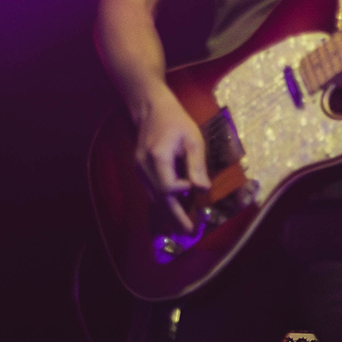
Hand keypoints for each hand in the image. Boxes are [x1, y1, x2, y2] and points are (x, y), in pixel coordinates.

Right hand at [132, 95, 207, 232]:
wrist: (150, 109)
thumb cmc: (175, 121)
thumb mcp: (193, 139)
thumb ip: (197, 165)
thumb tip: (202, 189)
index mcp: (157, 158)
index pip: (167, 186)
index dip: (182, 191)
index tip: (194, 187)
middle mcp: (144, 167)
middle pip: (159, 199)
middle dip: (174, 217)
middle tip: (189, 233)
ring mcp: (139, 170)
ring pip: (154, 198)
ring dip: (169, 214)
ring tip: (183, 229)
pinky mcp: (141, 171)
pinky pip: (152, 192)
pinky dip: (163, 203)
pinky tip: (174, 212)